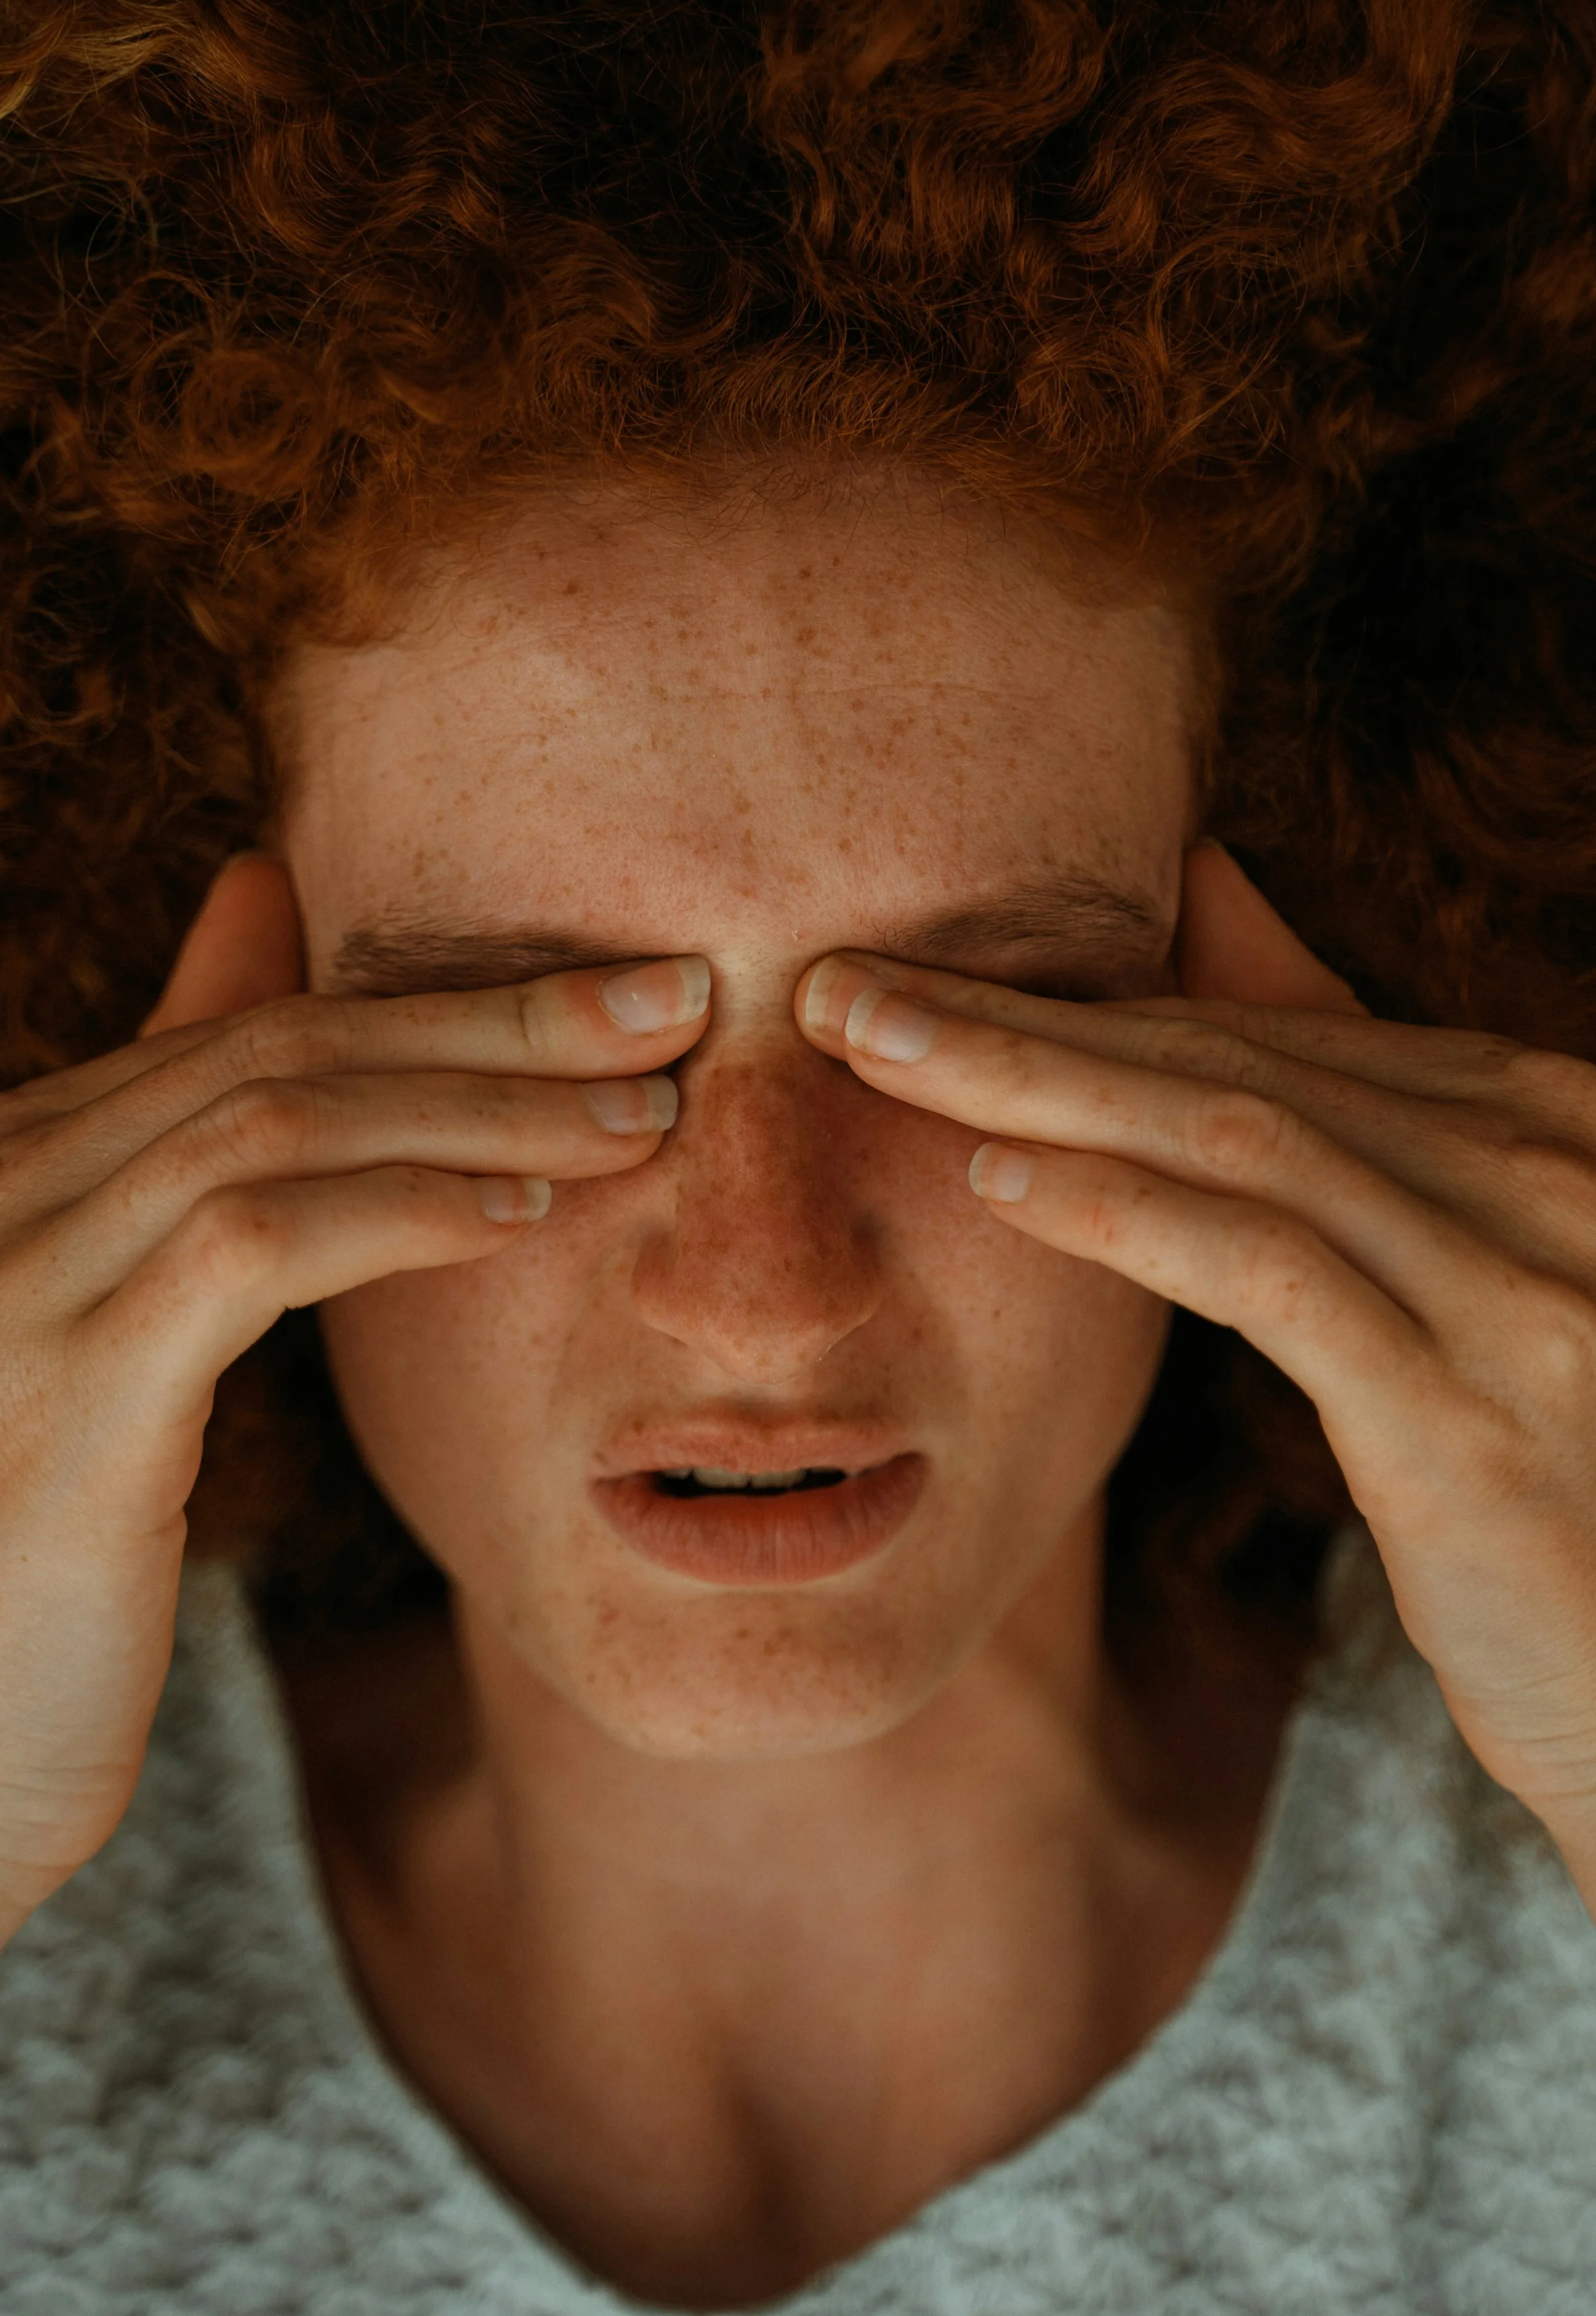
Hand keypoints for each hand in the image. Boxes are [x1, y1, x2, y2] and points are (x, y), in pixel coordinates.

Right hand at [0, 855, 708, 2025]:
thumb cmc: (16, 1577)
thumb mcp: (101, 1336)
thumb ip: (177, 1148)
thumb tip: (257, 907)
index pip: (248, 1032)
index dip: (440, 1004)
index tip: (608, 995)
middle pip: (276, 1050)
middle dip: (490, 1019)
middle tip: (670, 999)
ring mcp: (3, 1286)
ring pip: (280, 1121)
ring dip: (482, 1108)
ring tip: (639, 1112)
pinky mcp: (63, 1392)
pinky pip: (259, 1243)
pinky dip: (405, 1209)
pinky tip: (524, 1216)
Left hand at [797, 841, 1595, 1908]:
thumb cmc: (1571, 1480)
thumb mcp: (1465, 1265)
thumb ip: (1353, 1089)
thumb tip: (1212, 882)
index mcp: (1542, 1120)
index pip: (1266, 1031)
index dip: (1076, 1002)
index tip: (912, 980)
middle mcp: (1545, 1168)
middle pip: (1233, 1060)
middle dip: (1020, 1019)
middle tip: (839, 985)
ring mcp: (1521, 1284)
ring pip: (1234, 1135)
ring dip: (1032, 1084)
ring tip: (872, 1053)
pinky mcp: (1476, 1413)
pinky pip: (1271, 1273)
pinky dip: (1127, 1214)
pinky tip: (1000, 1186)